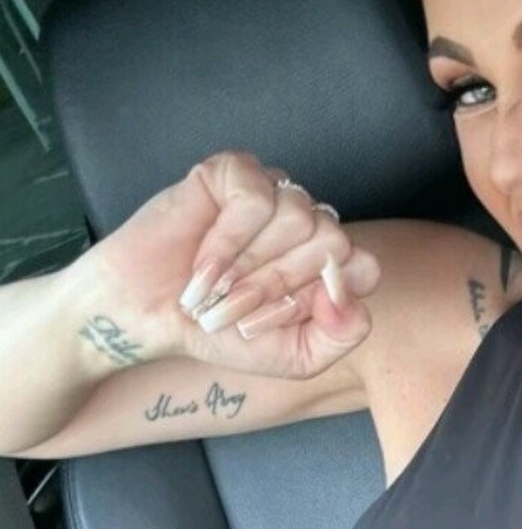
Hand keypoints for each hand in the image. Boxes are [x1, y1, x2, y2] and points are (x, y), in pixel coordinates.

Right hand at [79, 149, 379, 378]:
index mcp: (329, 262)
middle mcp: (307, 223)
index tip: (280, 318)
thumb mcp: (296, 357)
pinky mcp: (234, 171)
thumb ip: (341, 335)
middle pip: (331, 241)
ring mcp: (273, 193)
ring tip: (218, 283)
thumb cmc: (222, 334)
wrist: (150, 318)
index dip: (321, 297)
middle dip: (279, 285)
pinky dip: (228, 237)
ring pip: (298, 216)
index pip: (364, 267)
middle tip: (236, 304)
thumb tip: (350, 294)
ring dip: (250, 264)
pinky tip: (203, 257)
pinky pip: (255, 196)